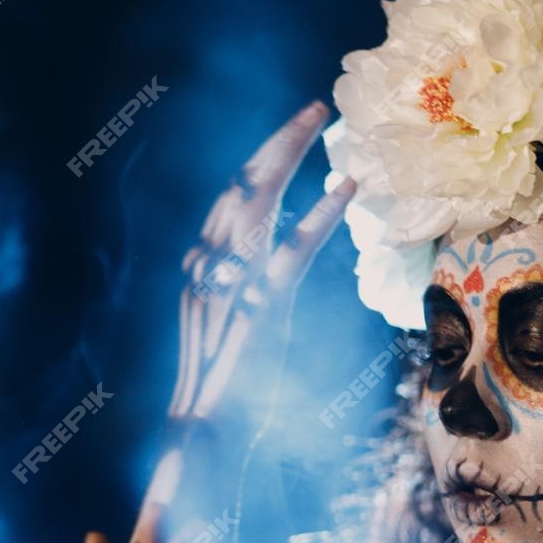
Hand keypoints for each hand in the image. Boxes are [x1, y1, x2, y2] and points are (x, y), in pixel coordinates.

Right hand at [167, 101, 354, 430]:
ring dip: (293, 155)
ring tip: (327, 125)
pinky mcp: (262, 307)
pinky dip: (320, 213)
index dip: (260, 161)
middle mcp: (208, 266)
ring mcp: (233, 284)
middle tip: (314, 108)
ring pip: (259, 201)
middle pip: (240, 184)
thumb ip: (232, 290)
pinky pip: (292, 249)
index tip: (289, 133)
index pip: (227, 199)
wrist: (200, 434)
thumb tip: (250, 262)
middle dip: (277, 142)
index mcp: (198, 270)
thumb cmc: (221, 391)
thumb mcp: (223, 329)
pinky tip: (344, 186)